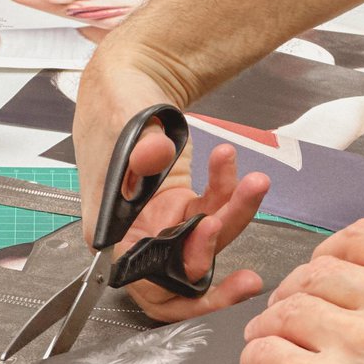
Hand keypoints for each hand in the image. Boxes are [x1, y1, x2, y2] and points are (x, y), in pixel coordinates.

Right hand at [73, 55, 267, 321]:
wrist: (125, 77)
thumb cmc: (110, 104)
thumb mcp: (120, 122)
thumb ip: (136, 147)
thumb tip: (154, 155)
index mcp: (110, 230)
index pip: (142, 279)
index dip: (177, 285)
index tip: (203, 269)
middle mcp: (137, 233)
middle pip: (179, 267)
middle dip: (210, 252)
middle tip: (224, 224)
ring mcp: (163, 220)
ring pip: (205, 238)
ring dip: (234, 214)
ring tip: (253, 183)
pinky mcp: (184, 203)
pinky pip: (213, 209)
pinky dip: (228, 190)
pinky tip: (228, 162)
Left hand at [240, 220, 363, 363]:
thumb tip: (346, 284)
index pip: (360, 235)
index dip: (329, 254)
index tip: (320, 268)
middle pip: (316, 272)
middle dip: (294, 293)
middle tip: (288, 313)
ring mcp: (360, 341)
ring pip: (286, 308)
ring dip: (270, 325)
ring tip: (270, 340)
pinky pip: (268, 352)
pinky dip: (257, 359)